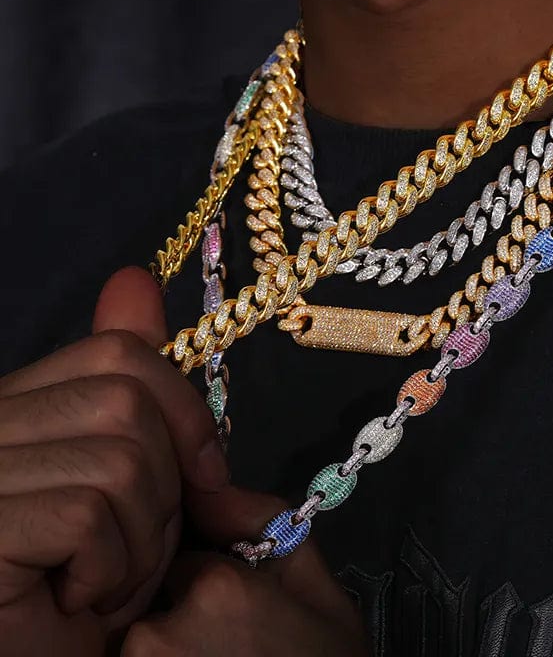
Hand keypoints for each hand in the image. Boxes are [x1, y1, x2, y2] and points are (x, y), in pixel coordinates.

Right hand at [0, 267, 227, 655]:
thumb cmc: (87, 582)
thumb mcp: (128, 473)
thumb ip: (128, 383)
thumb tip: (134, 279)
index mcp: (17, 406)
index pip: (119, 354)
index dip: (182, 411)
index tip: (204, 474)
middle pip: (126, 399)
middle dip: (164, 485)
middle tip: (134, 545)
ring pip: (118, 455)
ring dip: (142, 538)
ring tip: (106, 579)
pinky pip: (87, 513)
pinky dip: (109, 569)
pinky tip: (76, 603)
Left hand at [122, 487, 369, 656]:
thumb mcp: (318, 590)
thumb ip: (268, 522)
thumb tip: (214, 487)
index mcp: (216, 588)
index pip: (188, 556)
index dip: (216, 577)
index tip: (241, 603)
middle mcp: (159, 632)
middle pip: (162, 598)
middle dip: (190, 610)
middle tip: (232, 641)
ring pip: (145, 641)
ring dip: (174, 648)